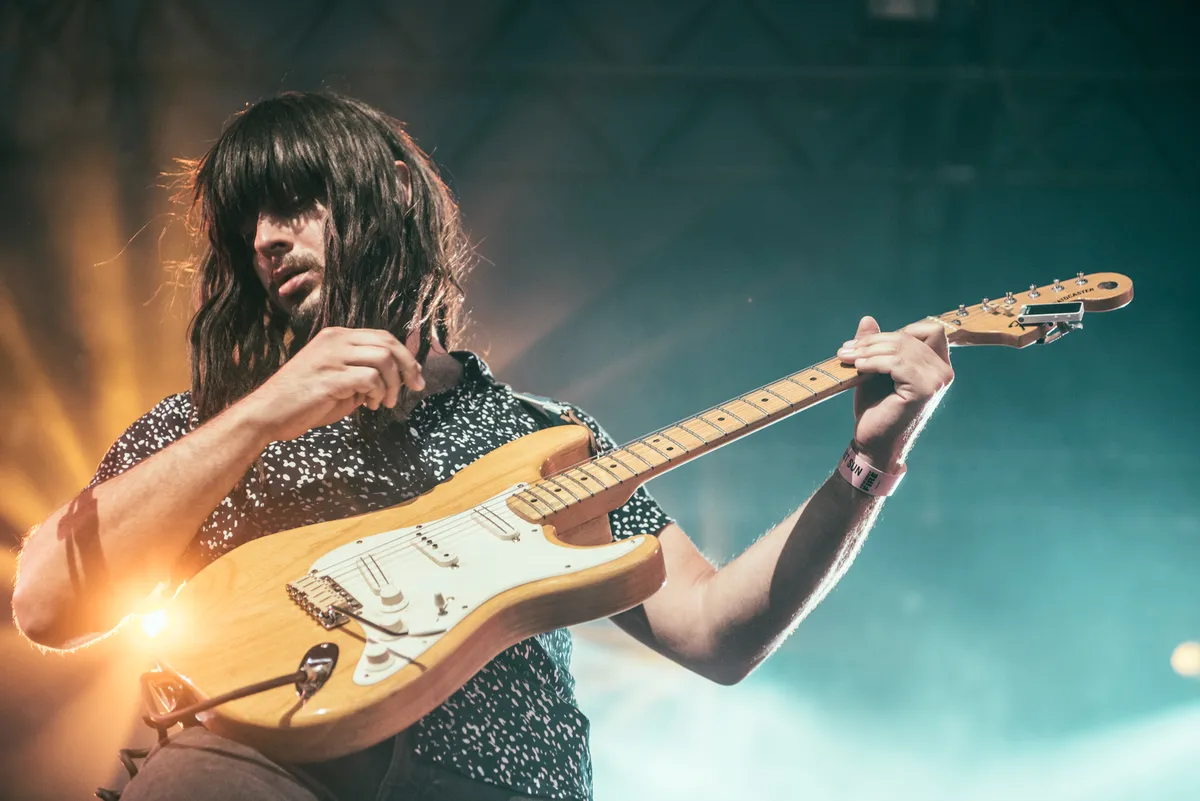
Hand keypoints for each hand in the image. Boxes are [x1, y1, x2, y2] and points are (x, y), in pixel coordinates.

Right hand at [240, 327, 425, 441]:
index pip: (382, 336)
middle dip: (408, 366)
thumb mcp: (338, 380)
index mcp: (336, 336)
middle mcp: (335, 340)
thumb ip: (362, 373)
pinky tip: (370, 405)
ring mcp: (332, 356)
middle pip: (388, 343)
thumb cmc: (302, 400)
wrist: (267, 413)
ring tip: (383, 402)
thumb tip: (395, 378)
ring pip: (383, 359)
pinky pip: (370, 379)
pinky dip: (377, 393)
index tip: (416, 376)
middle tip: (415, 387)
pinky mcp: (330, 377)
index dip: (405, 355)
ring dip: (392, 384)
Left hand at [837, 316, 953, 469]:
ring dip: (869, 350)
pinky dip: (874, 362)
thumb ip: (874, 345)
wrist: (873, 441)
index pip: (930, 329)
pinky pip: (898, 363)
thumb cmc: (876, 407)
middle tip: (846, 349)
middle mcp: (943, 371)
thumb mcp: (873, 369)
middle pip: (910, 336)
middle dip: (874, 341)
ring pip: (902, 348)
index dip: (899, 331)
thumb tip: (867, 319)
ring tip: (847, 358)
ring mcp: (937, 380)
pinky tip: (859, 367)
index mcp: (938, 364)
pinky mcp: (924, 389)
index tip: (867, 344)